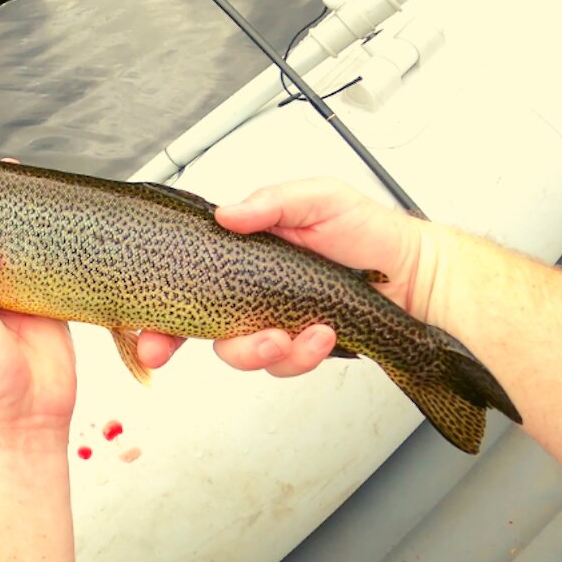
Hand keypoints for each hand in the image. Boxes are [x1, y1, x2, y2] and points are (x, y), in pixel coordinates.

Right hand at [141, 178, 432, 375]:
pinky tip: (321, 334)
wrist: (413, 272)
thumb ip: (271, 202)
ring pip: (241, 352)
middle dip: (186, 342)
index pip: (187, 282)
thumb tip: (226, 214)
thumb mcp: (319, 198)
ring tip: (291, 334)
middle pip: (199, 327)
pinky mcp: (301, 346)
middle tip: (178, 343)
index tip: (147, 332)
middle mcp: (250, 292)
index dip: (159, 311)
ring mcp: (274, 322)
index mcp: (242, 254)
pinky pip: (285, 363)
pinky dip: (301, 353)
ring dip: (258, 348)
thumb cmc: (366, 230)